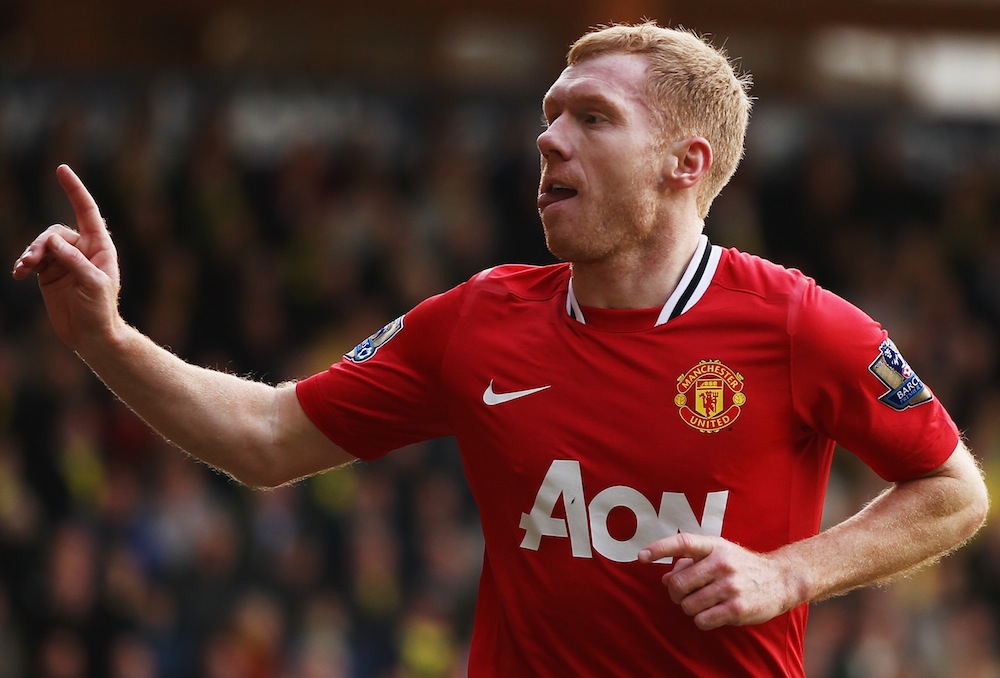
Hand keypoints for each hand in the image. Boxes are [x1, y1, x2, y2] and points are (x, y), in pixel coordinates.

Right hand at [11, 165, 121, 351]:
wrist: (90, 334)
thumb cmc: (100, 310)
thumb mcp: (93, 284)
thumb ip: (74, 261)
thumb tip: (53, 241)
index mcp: (100, 247)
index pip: (86, 212)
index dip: (74, 190)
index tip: (62, 169)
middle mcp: (82, 250)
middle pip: (55, 232)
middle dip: (41, 243)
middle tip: (32, 260)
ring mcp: (64, 261)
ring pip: (41, 244)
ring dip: (30, 253)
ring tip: (23, 268)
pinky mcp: (49, 273)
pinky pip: (32, 259)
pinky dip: (24, 263)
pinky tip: (19, 273)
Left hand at [639, 533, 801, 629]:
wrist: (781, 579)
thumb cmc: (742, 566)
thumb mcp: (719, 554)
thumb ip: (691, 562)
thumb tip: (665, 578)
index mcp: (714, 546)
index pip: (682, 542)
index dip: (659, 548)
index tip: (641, 556)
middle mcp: (721, 563)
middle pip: (677, 584)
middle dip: (676, 593)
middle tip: (685, 595)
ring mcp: (730, 586)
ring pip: (688, 605)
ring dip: (691, 608)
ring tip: (704, 603)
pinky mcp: (737, 608)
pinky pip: (702, 620)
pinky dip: (702, 620)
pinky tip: (713, 614)